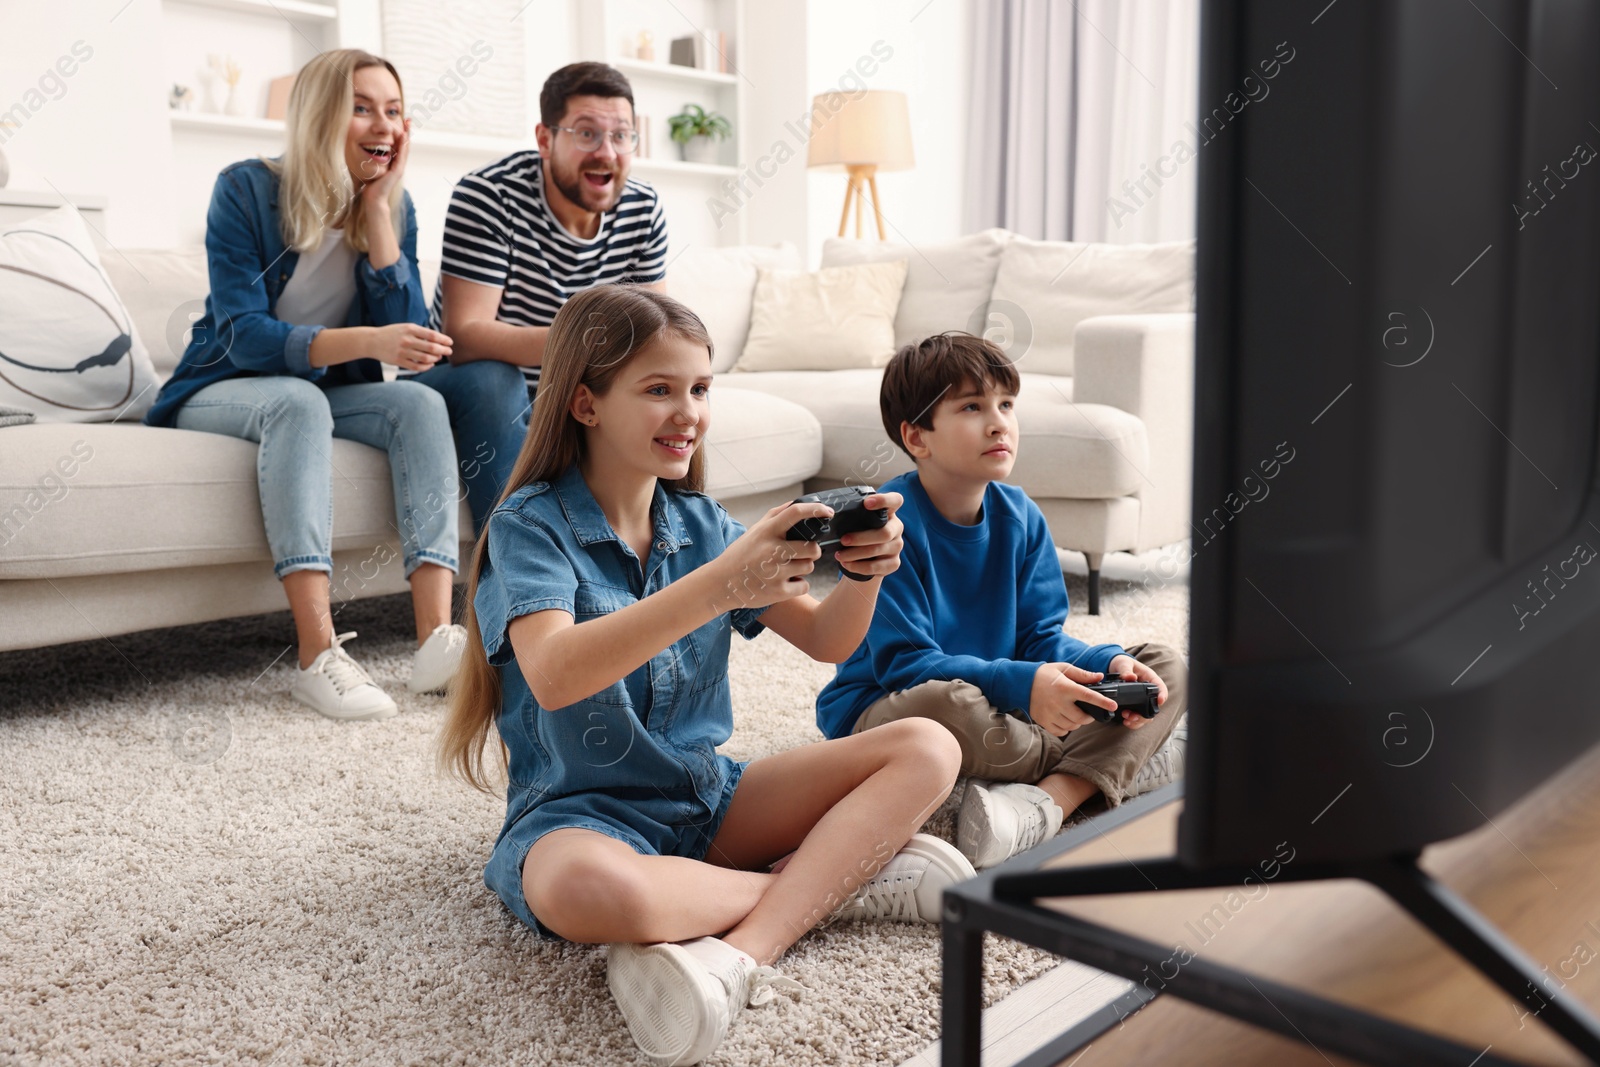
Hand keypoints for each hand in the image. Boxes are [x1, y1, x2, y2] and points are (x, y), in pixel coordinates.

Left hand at [360, 117, 409, 203]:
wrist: (373, 199)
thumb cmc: (369, 185)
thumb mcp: (370, 167)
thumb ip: (371, 159)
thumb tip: (362, 147)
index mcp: (393, 162)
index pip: (398, 145)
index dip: (400, 133)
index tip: (400, 121)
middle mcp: (398, 164)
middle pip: (404, 144)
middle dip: (406, 131)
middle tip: (408, 119)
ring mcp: (399, 167)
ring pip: (405, 148)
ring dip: (407, 135)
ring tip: (408, 124)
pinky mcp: (397, 171)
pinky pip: (402, 155)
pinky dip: (403, 145)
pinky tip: (403, 136)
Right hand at [366, 322, 451, 370]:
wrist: (372, 341)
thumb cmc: (393, 333)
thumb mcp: (406, 327)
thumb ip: (421, 332)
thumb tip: (439, 340)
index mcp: (410, 329)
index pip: (432, 335)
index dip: (444, 340)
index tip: (450, 342)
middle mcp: (407, 340)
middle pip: (431, 347)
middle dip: (443, 350)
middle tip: (449, 351)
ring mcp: (403, 351)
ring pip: (426, 358)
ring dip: (435, 359)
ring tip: (438, 357)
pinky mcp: (399, 361)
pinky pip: (417, 367)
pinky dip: (426, 367)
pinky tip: (430, 364)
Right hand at [712, 500, 829, 609]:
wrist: (720, 584)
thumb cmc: (740, 555)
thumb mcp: (755, 531)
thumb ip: (775, 515)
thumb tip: (798, 503)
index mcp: (767, 532)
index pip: (795, 513)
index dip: (816, 509)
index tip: (829, 512)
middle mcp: (772, 550)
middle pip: (812, 548)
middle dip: (812, 551)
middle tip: (802, 553)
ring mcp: (776, 572)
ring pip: (809, 567)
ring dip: (803, 568)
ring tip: (787, 569)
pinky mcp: (778, 591)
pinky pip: (804, 586)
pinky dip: (799, 585)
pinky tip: (785, 583)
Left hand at [833, 491, 904, 580]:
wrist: (866, 559)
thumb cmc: (859, 534)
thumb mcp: (858, 522)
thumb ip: (854, 515)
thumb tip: (829, 512)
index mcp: (889, 512)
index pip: (895, 500)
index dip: (883, 500)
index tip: (866, 503)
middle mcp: (896, 528)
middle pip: (885, 533)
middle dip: (861, 537)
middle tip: (843, 540)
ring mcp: (897, 546)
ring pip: (878, 550)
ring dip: (855, 554)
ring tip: (839, 555)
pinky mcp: (894, 563)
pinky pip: (876, 567)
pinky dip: (858, 566)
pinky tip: (847, 564)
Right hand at [1028, 662, 1113, 735]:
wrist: (1022, 683)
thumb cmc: (1046, 674)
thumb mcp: (1064, 668)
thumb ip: (1082, 674)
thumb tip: (1099, 677)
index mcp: (1065, 687)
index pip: (1088, 696)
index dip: (1103, 702)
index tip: (1114, 706)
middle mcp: (1057, 702)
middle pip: (1081, 717)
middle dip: (1089, 717)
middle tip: (1089, 712)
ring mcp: (1049, 713)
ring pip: (1072, 726)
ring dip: (1078, 722)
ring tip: (1075, 713)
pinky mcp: (1043, 721)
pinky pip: (1061, 731)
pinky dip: (1066, 728)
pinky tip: (1065, 719)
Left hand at [1105, 653, 1167, 728]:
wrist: (1114, 668)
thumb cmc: (1122, 663)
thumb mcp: (1123, 663)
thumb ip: (1125, 670)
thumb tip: (1130, 677)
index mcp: (1149, 678)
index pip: (1160, 687)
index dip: (1162, 695)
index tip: (1159, 701)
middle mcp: (1148, 691)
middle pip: (1154, 706)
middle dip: (1145, 714)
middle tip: (1133, 715)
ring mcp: (1142, 700)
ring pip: (1146, 715)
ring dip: (1138, 720)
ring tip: (1126, 718)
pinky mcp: (1135, 706)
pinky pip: (1138, 718)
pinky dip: (1133, 722)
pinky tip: (1126, 722)